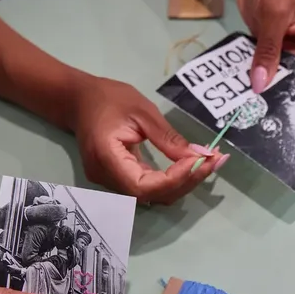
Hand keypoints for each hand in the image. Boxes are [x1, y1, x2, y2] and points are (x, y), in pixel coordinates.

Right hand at [70, 76, 227, 204]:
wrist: (78, 100)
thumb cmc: (107, 98)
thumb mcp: (142, 112)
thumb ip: (169, 138)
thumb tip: (199, 157)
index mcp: (106, 158)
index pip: (144, 185)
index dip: (175, 179)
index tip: (199, 160)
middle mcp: (107, 178)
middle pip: (153, 194)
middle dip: (187, 181)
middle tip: (215, 160)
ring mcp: (112, 182)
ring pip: (154, 194)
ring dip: (184, 182)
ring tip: (209, 162)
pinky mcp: (121, 179)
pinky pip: (150, 186)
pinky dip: (173, 179)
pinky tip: (192, 166)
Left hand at [236, 0, 294, 128]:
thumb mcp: (274, 15)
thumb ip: (268, 50)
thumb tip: (260, 85)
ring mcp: (293, 52)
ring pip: (292, 82)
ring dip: (284, 99)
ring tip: (280, 128)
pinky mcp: (275, 52)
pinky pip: (273, 74)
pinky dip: (267, 87)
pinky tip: (259, 105)